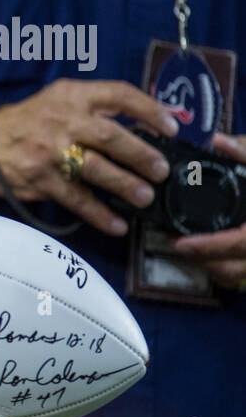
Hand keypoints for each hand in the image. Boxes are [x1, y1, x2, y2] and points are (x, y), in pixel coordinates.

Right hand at [0, 78, 180, 234]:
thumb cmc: (28, 122)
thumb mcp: (59, 101)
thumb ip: (95, 109)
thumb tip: (144, 129)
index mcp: (71, 96)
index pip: (118, 95)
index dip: (149, 110)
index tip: (171, 127)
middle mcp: (61, 121)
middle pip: (110, 136)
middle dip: (141, 154)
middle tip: (161, 170)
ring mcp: (50, 152)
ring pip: (95, 169)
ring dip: (125, 184)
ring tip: (145, 197)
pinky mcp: (41, 180)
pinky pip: (76, 199)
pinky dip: (99, 214)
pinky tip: (117, 224)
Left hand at [170, 133, 245, 288]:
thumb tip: (218, 141)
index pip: (240, 243)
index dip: (209, 247)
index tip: (181, 244)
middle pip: (234, 268)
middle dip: (202, 260)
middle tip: (177, 243)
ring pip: (237, 275)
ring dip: (211, 265)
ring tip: (189, 247)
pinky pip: (242, 273)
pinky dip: (224, 266)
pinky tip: (210, 251)